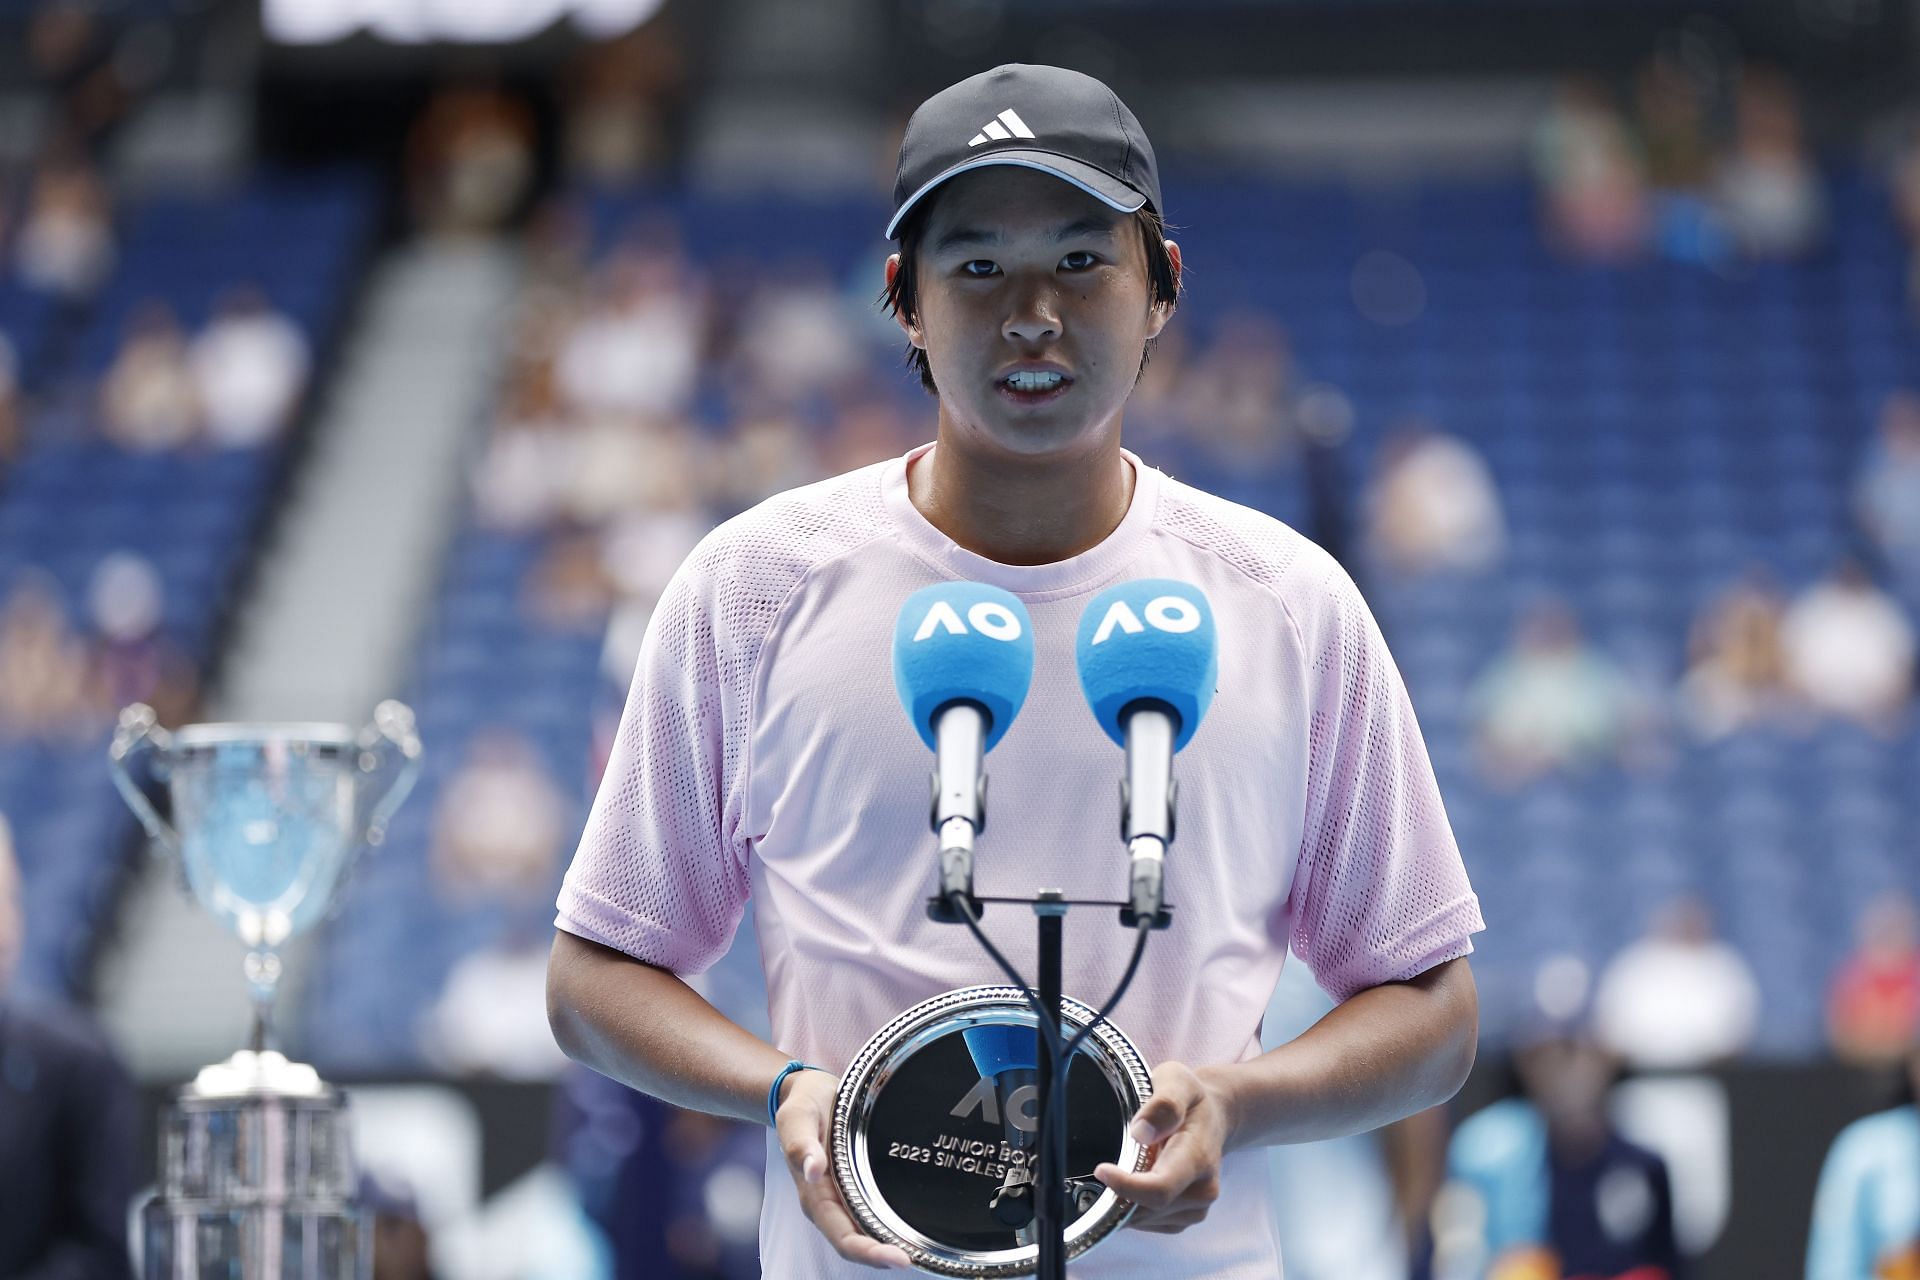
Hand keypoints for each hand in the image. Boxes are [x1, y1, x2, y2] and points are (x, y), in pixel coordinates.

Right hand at [774, 1068, 911, 1269]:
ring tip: (920, 1250)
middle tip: (914, 1259)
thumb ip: (800, 1142)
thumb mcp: (798, 1116)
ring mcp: (842, 1196)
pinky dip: (887, 1226)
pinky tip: (910, 1226)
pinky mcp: (854, 1185)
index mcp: (814, 1193)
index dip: (867, 1252)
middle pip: (855, 1241)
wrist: (808, 1091)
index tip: (898, 1258)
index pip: (841, 1236)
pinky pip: (870, 1213)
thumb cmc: (804, 1104)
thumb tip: (811, 1169)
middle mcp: (828, 1202)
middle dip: (882, 1256)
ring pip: (865, 1232)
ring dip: (887, 1245)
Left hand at [1092, 1061, 1230, 1233]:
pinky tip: (1134, 1180)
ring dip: (1125, 1199)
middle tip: (1110, 1160)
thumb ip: (1163, 1103)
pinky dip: (1132, 1206)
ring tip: (1128, 1165)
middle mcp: (1202, 1190)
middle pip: (1146, 1208)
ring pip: (1143, 1219)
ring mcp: (1196, 1209)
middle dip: (1119, 1191)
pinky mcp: (1185, 1218)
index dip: (1126, 1186)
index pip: (1159, 1189)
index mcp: (1198, 1158)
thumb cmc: (1191, 1099)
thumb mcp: (1178, 1082)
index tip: (1100, 1169)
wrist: (1213, 1117)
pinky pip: (1147, 1223)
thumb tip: (1141, 1132)